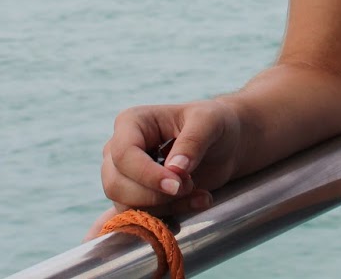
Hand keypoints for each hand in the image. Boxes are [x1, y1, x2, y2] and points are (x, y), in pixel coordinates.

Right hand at [100, 99, 243, 212]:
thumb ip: (193, 141)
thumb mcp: (210, 122)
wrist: (223, 145)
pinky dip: (165, 219)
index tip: (178, 185)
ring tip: (200, 196)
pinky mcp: (134, 197)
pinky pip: (137, 218)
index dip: (147, 175)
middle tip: (191, 185)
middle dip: (156, 194)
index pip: (123, 155)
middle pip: (117, 185)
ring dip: (166, 208)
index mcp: (131, 122)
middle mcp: (118, 149)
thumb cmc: (214, 124)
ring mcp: (122, 175)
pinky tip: (191, 208)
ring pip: (126, 205)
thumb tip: (175, 169)